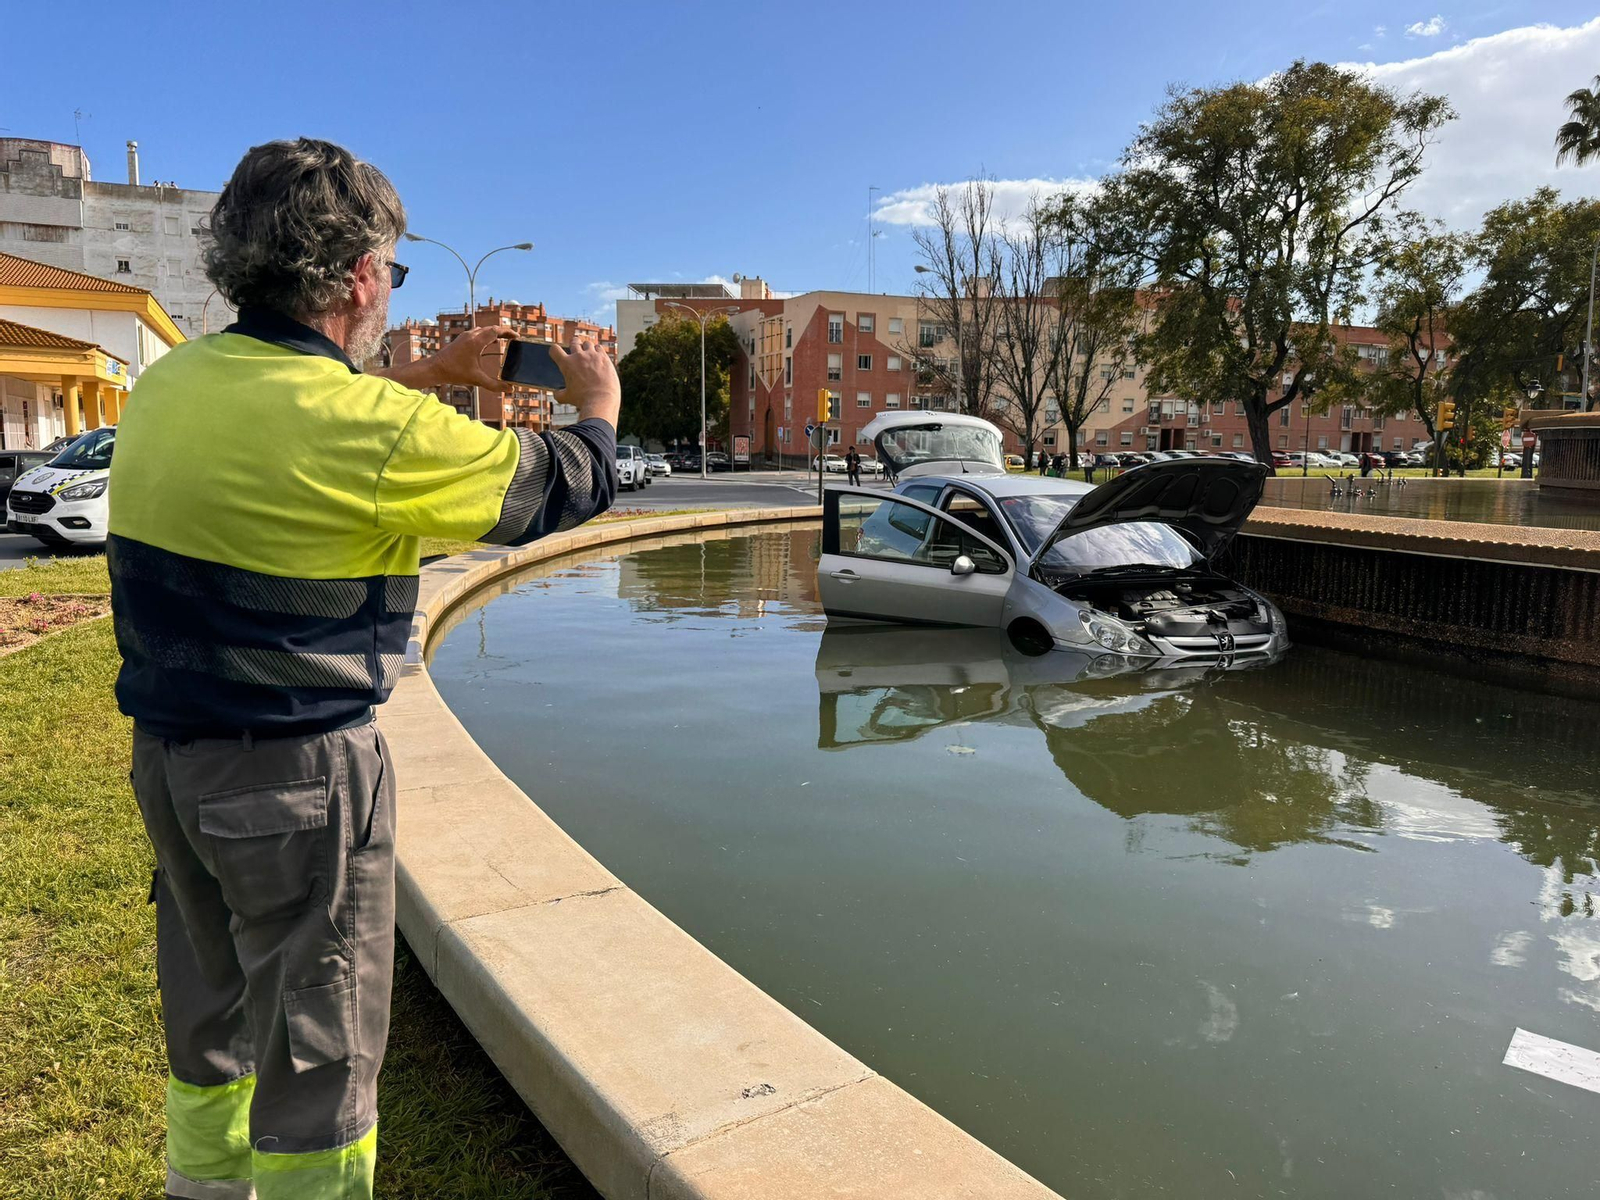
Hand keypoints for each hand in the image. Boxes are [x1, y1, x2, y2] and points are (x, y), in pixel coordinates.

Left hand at [372, 324, 515, 391]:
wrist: (435, 368)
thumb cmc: (455, 373)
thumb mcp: (477, 380)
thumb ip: (495, 385)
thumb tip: (510, 388)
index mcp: (476, 342)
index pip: (496, 331)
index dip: (508, 332)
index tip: (516, 337)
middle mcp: (471, 336)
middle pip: (491, 329)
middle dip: (503, 333)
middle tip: (513, 339)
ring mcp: (465, 336)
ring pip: (483, 330)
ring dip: (494, 333)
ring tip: (503, 340)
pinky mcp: (461, 339)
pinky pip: (477, 333)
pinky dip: (485, 336)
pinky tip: (488, 344)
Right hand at [550, 341, 620, 429]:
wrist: (601, 400)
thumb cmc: (582, 400)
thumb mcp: (567, 397)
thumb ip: (560, 394)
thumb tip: (556, 394)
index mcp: (566, 364)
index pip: (554, 349)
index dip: (554, 351)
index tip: (558, 355)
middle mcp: (578, 356)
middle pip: (574, 342)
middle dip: (574, 345)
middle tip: (576, 349)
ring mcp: (592, 355)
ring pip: (587, 343)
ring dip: (586, 348)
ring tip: (589, 354)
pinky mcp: (603, 357)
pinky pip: (599, 348)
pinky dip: (598, 351)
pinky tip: (599, 357)